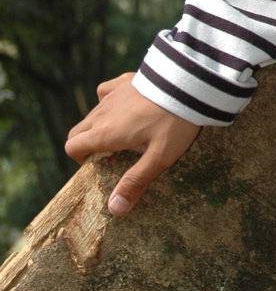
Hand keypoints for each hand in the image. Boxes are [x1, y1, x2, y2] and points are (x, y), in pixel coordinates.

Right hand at [65, 72, 201, 215]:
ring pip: (93, 113)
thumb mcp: (158, 158)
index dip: (80, 158)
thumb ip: (135, 181)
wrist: (188, 84)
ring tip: (126, 133)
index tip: (100, 164)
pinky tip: (127, 106)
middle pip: (78, 130)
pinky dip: (109, 101)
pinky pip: (106, 92)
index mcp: (105, 133)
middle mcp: (103, 113)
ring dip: (100, 125)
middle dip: (87, 143)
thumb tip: (115, 209)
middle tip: (112, 152)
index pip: (72, 146)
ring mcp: (113, 94)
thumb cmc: (174, 123)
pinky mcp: (125, 81)